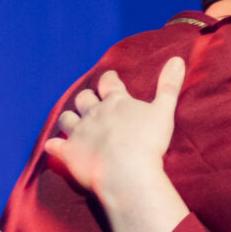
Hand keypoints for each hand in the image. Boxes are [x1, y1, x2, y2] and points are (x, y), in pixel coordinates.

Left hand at [43, 56, 191, 231]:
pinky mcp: (69, 153)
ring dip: (68, 119)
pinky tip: (53, 146)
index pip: (109, 82)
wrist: (126, 172)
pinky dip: (54, 145)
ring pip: (66, 119)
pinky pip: (55, 146)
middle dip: (86, 99)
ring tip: (71, 122)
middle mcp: (94, 113)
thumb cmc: (148, 142)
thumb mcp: (163, 111)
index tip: (110, 78)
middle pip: (84, 99)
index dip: (109, 79)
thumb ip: (169, 86)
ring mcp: (79, 133)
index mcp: (116, 102)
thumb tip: (177, 59)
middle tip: (91, 102)